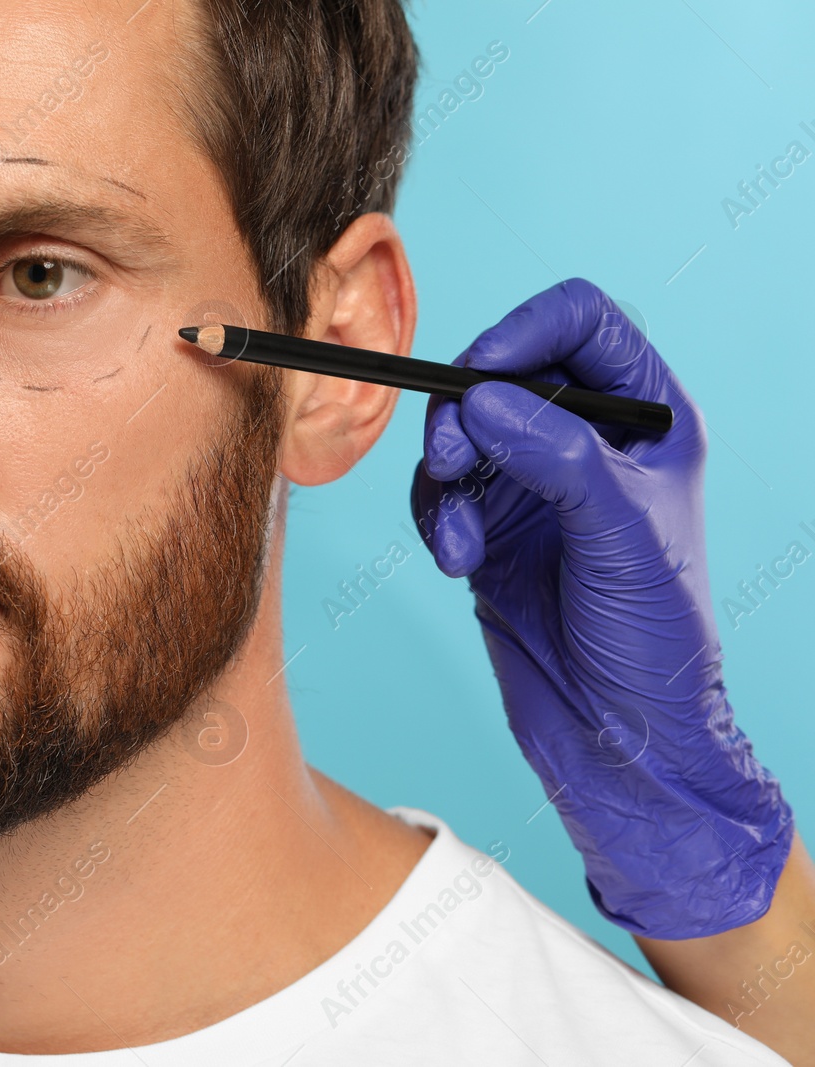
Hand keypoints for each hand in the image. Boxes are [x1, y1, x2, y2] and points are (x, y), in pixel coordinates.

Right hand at [408, 277, 794, 938]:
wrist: (618, 734)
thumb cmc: (657, 641)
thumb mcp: (622, 537)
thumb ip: (558, 457)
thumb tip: (485, 400)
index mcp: (647, 419)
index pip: (582, 323)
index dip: (525, 331)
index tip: (481, 375)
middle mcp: (587, 440)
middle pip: (502, 373)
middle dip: (465, 415)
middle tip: (454, 460)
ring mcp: (535, 483)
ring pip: (459, 432)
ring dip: (445, 477)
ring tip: (460, 536)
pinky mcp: (491, 527)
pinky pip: (439, 492)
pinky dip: (436, 519)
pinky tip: (457, 561)